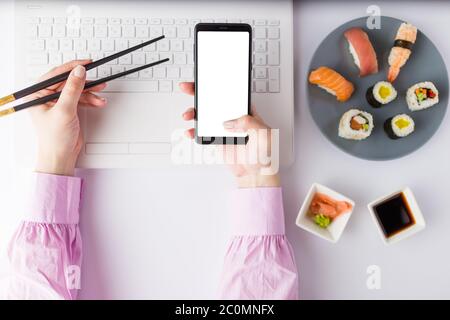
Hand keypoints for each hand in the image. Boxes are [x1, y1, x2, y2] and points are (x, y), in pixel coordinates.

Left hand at [30, 61, 106, 175]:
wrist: (61, 156)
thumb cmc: (54, 139)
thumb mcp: (64, 110)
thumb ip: (73, 89)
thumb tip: (78, 72)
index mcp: (37, 94)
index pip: (55, 75)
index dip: (72, 68)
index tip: (85, 64)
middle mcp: (46, 97)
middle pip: (68, 82)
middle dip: (85, 83)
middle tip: (97, 80)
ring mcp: (57, 103)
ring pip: (77, 90)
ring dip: (90, 93)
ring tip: (100, 95)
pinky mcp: (68, 109)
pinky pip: (81, 98)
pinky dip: (90, 100)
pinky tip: (98, 102)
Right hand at [179, 82, 279, 187]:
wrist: (256, 175)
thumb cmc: (265, 156)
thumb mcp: (264, 133)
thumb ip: (248, 122)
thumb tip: (230, 121)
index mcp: (247, 112)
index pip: (231, 93)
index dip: (218, 84)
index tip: (207, 80)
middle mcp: (234, 118)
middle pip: (214, 101)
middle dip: (200, 93)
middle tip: (189, 88)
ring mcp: (224, 129)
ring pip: (205, 116)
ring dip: (194, 113)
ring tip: (188, 115)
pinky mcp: (217, 140)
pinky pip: (202, 133)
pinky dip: (194, 131)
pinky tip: (190, 131)